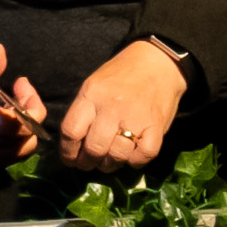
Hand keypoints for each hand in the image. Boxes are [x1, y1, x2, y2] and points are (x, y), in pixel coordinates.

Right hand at [0, 42, 47, 162]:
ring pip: (24, 149)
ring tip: (14, 110)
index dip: (32, 100)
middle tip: (19, 96)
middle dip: (32, 113)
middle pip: (30, 136)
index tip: (20, 83)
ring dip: (27, 128)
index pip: (28, 121)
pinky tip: (8, 125)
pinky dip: (17, 141)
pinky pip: (12, 157)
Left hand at [59, 41, 186, 171]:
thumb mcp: (94, 85)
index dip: (67, 152)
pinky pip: (142, 156)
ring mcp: (135, 117)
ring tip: (110, 160)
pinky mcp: (156, 126)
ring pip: (117, 156)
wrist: (158, 62)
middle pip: (93, 149)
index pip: (71, 131)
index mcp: (92, 95)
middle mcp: (112, 107)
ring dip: (110, 164)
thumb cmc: (121, 75)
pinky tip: (132, 155)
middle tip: (89, 164)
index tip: (70, 159)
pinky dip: (135, 161)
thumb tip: (72, 145)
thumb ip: (83, 112)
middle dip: (87, 163)